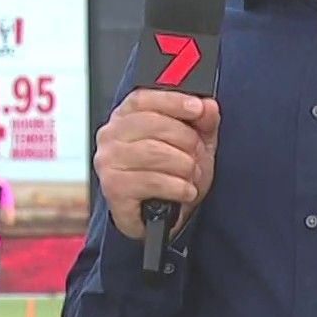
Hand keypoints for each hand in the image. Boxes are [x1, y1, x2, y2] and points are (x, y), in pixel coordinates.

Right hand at [93, 90, 219, 240]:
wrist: (158, 218)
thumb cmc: (169, 175)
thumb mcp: (193, 143)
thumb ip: (202, 121)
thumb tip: (207, 106)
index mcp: (125, 117)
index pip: (143, 98)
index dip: (172, 101)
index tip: (197, 108)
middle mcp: (111, 136)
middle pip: (154, 124)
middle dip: (187, 140)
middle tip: (199, 155)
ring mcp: (109, 162)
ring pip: (155, 152)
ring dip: (185, 166)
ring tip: (191, 176)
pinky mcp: (114, 188)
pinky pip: (153, 181)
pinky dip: (178, 187)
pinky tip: (184, 191)